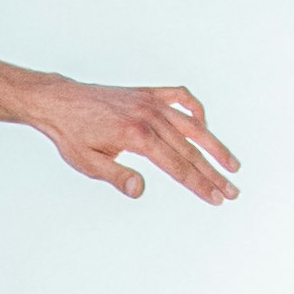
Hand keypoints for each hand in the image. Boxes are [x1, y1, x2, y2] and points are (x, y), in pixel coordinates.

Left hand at [24, 78, 239, 204]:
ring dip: (214, 146)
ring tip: (232, 165)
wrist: (60, 102)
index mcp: (137, 136)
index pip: (177, 166)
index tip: (217, 198)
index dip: (200, 185)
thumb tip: (139, 191)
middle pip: (190, 150)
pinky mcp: (147, 94)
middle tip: (233, 191)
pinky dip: (196, 110)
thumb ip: (116, 176)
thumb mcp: (88, 162)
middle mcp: (149, 117)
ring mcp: (150, 103)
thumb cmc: (72, 135)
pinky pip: (180, 98)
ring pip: (192, 126)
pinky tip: (204, 126)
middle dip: (214, 173)